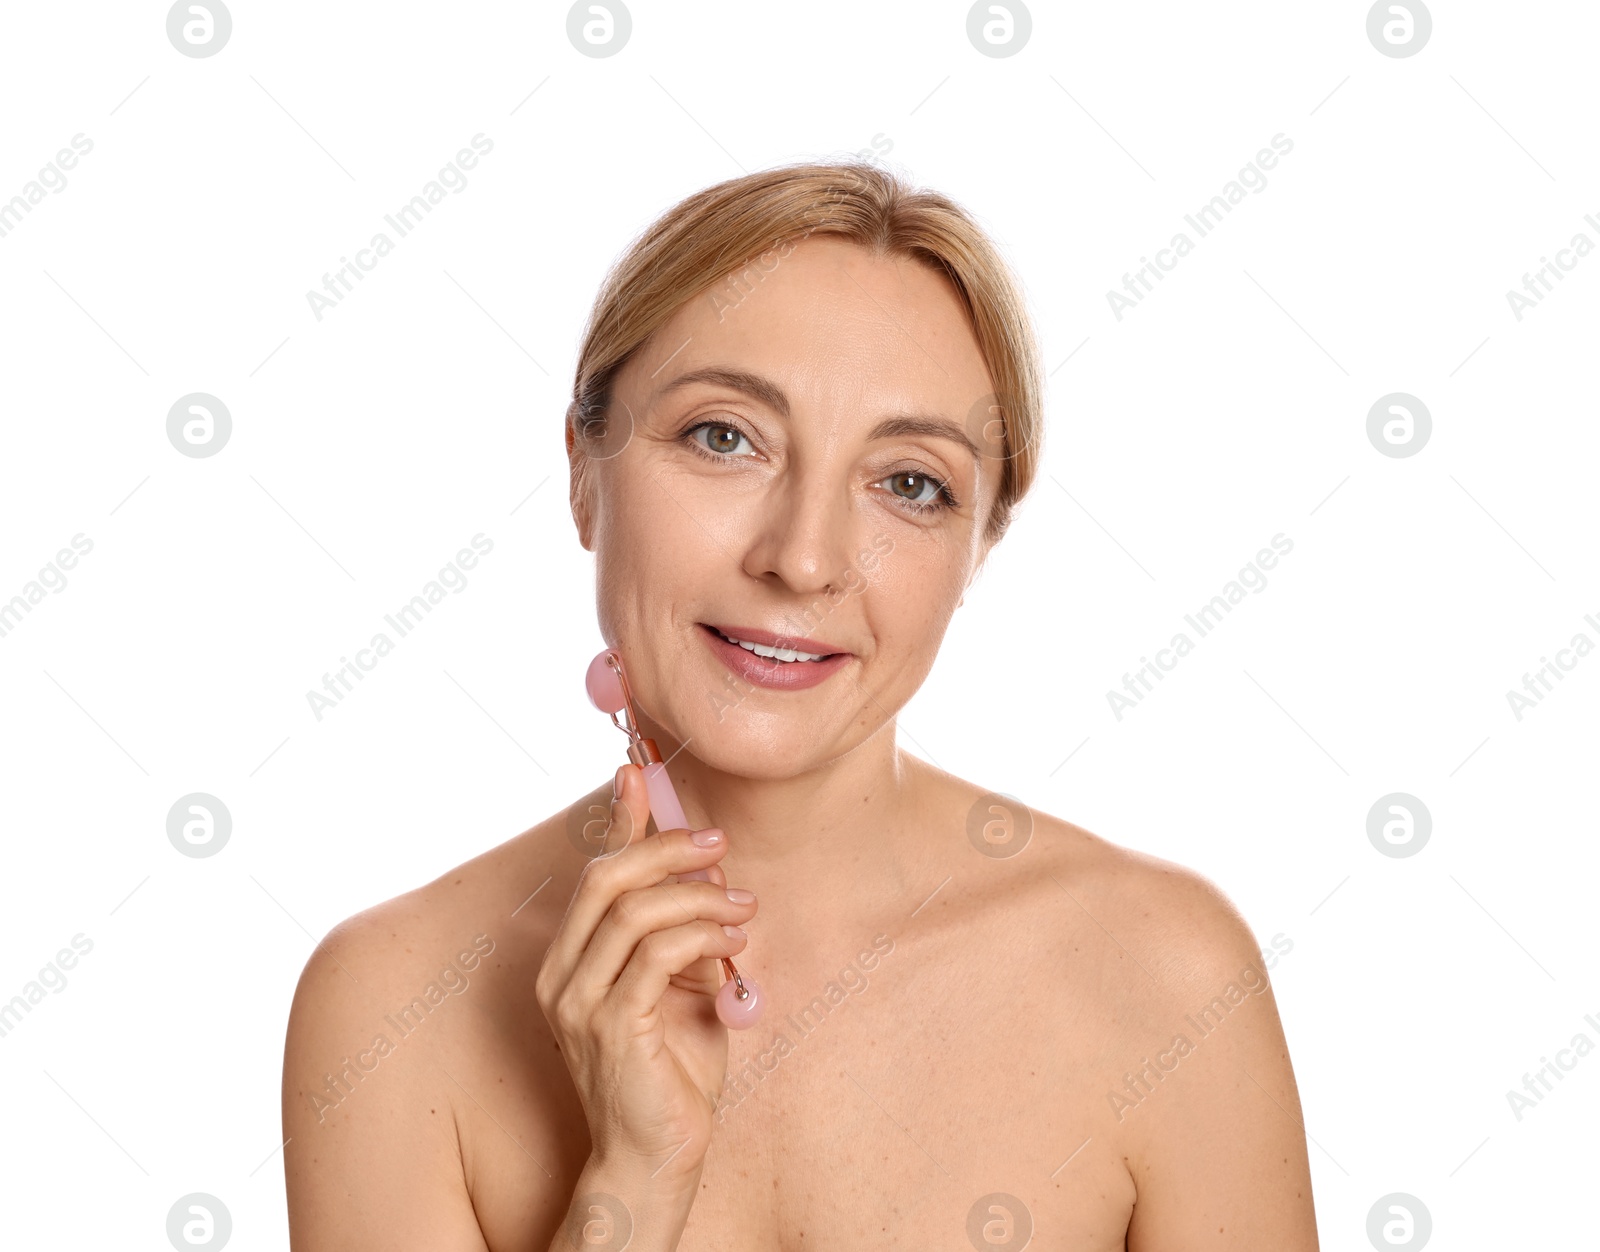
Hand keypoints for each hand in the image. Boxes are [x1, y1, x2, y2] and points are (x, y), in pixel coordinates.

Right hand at [536, 765, 756, 1186]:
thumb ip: (680, 933)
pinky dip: (702, 936)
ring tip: (743, 909)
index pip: (591, 872)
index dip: (617, 820)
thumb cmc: (671, 1071)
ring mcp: (579, 1003)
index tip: (640, 773)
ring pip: (633, 911)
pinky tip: (734, 945)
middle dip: (668, 849)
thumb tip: (708, 875)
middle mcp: (562, 976)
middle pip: (605, 879)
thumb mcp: (678, 984)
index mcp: (571, 960)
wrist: (657, 1155)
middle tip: (720, 845)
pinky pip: (657, 955)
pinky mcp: (610, 1027)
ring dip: (699, 899)